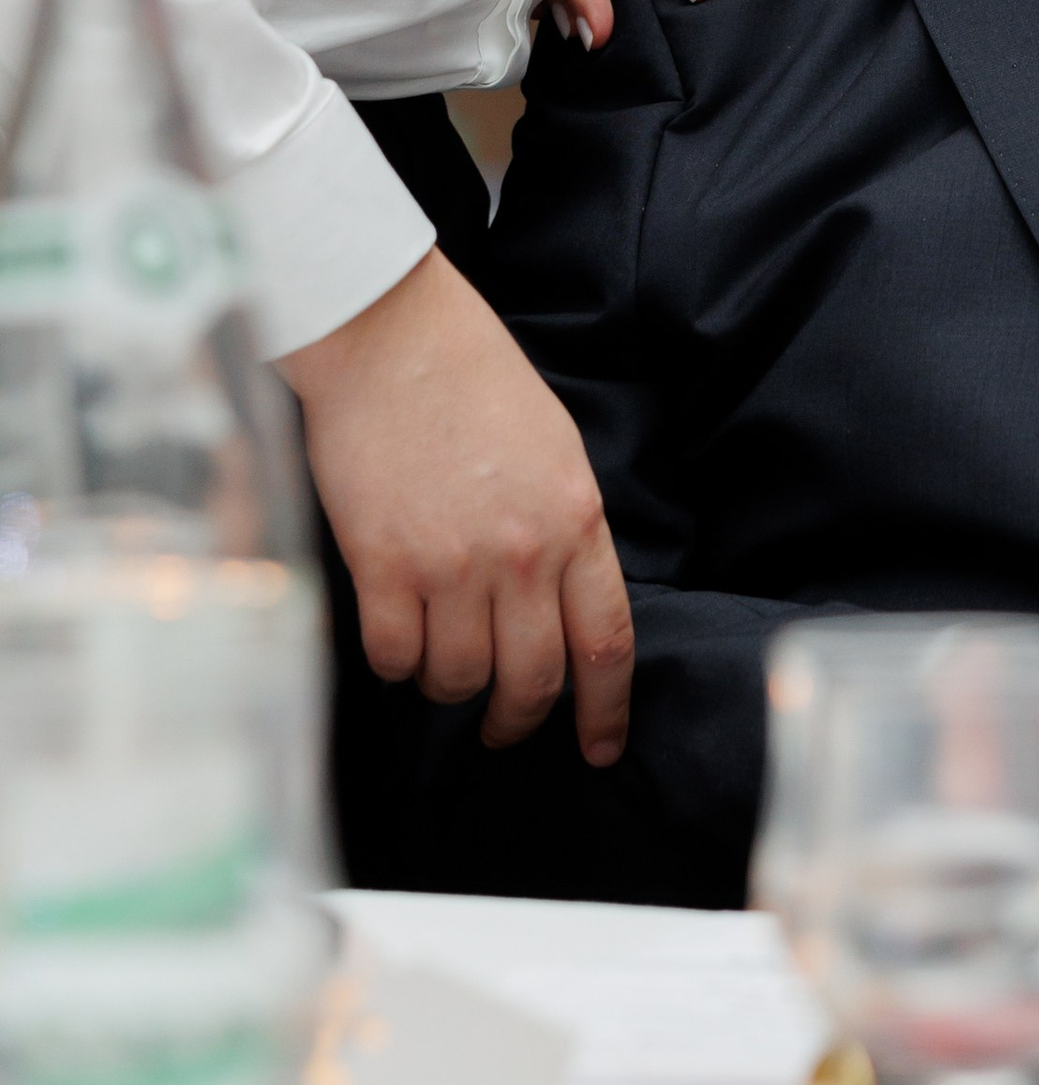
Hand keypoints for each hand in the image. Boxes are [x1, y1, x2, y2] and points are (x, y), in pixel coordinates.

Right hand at [282, 252, 633, 763]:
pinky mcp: (385, 566)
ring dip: (449, 684)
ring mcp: (453, 563)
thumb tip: (560, 604)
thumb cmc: (473, 381)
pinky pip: (395, 658)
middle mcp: (523, 551)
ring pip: (460, 678)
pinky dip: (396, 664)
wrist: (393, 337)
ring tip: (438, 659)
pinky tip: (395, 637)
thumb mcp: (553, 450)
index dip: (606, 709)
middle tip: (504, 726)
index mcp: (576, 518)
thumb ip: (564, 529)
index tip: (598, 747)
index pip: (607, 642)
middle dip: (519, 718)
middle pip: (534, 679)